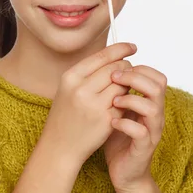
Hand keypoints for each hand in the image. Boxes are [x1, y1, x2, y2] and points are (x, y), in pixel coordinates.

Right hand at [40, 43, 135, 168]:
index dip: (121, 49)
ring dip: (128, 85)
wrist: (60, 145)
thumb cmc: (66, 113)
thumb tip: (116, 55)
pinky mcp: (105, 119)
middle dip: (126, 68)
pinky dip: (126, 100)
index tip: (133, 47)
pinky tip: (122, 103)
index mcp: (71, 77)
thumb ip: (88, 72)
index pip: (102, 56)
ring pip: (123, 85)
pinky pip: (124, 102)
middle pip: (116, 68)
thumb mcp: (68, 88)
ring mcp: (94, 105)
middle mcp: (81, 89)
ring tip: (123, 88)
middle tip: (129, 71)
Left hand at [103, 65, 166, 192]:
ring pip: (153, 108)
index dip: (139, 68)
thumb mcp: (118, 109)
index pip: (156, 77)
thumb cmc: (118, 136)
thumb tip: (103, 66)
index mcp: (150, 103)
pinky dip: (125, 124)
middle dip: (135, 78)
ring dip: (130, 100)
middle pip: (158, 87)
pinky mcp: (144, 148)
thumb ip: (117, 91)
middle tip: (114, 78)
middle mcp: (155, 115)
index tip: (116, 67)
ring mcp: (151, 131)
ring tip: (112, 102)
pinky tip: (111, 122)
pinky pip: (141, 132)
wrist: (124, 171)